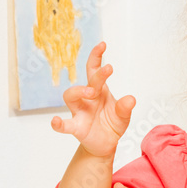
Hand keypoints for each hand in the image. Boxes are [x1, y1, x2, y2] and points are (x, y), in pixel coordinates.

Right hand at [51, 42, 135, 156]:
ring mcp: (80, 112)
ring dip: (79, 91)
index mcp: (99, 91)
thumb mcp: (123, 116)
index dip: (96, 56)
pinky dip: (58, 123)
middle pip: (86, 81)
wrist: (106, 144)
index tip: (102, 44)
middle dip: (97, 74)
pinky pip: (65, 124)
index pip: (94, 70)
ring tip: (91, 92)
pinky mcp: (76, 127)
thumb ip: (125, 108)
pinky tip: (55, 121)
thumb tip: (131, 99)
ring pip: (70, 96)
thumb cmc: (112, 124)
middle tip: (109, 69)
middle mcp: (87, 98)